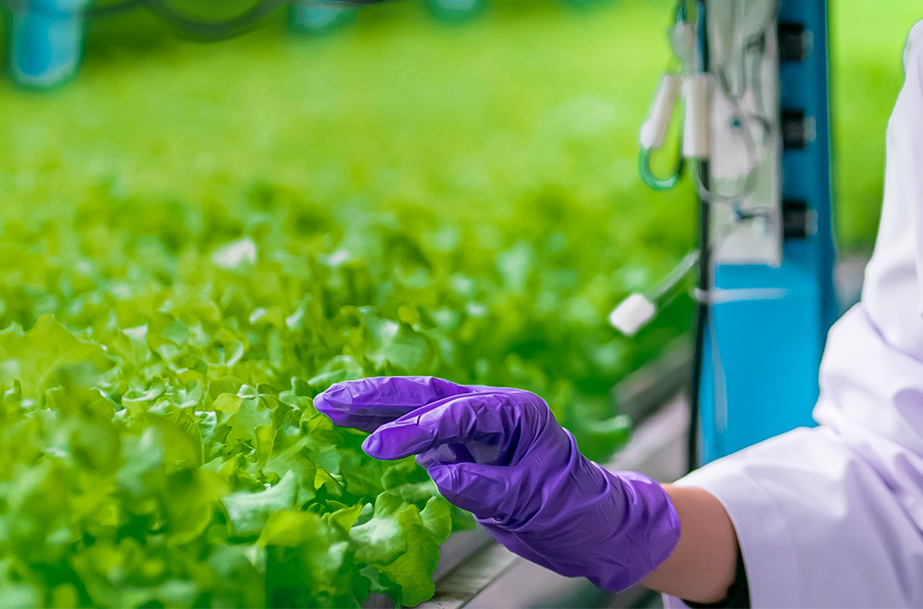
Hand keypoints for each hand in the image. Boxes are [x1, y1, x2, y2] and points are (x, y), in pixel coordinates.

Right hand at [316, 376, 681, 591]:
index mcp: (517, 412)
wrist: (594, 526)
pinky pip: (420, 433)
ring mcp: (477, 427)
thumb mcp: (532, 501)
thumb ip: (485, 487)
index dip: (413, 431)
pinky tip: (355, 426)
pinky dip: (387, 428)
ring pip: (417, 409)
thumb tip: (440, 474)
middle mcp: (494, 410)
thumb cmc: (576, 509)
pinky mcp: (465, 448)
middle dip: (377, 397)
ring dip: (373, 407)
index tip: (377, 450)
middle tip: (330, 398)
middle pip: (427, 395)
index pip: (455, 414)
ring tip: (328, 403)